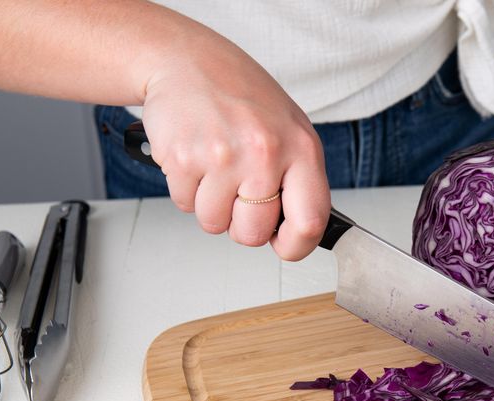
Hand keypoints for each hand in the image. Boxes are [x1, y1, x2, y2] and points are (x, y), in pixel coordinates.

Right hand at [139, 30, 330, 259]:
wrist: (188, 60)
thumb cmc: (242, 96)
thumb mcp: (290, 131)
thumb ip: (299, 181)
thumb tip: (298, 232)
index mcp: (301, 149)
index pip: (310, 223)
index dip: (295, 246)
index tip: (283, 243)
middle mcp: (265, 154)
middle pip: (253, 234)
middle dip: (242, 223)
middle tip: (238, 191)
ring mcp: (222, 157)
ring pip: (214, 224)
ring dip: (211, 205)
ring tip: (216, 166)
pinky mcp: (183, 159)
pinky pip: (185, 205)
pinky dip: (187, 189)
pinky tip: (196, 157)